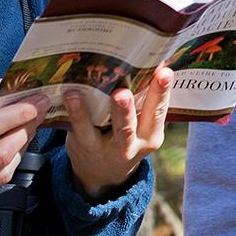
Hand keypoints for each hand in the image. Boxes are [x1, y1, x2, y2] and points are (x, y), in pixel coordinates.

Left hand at [62, 66, 174, 199]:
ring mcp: (106, 148)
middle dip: (126, 110)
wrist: (102, 175)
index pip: (159, 111)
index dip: (162, 92)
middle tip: (122, 93)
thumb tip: (154, 60)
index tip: (165, 72)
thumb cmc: (126, 137)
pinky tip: (70, 95)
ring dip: (91, 113)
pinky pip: (81, 129)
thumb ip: (145, 102)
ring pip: (99, 130)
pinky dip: (75, 112)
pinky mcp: (85, 146)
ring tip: (87, 94)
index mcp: (151, 135)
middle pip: (129, 127)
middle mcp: (131, 145)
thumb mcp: (142, 127)